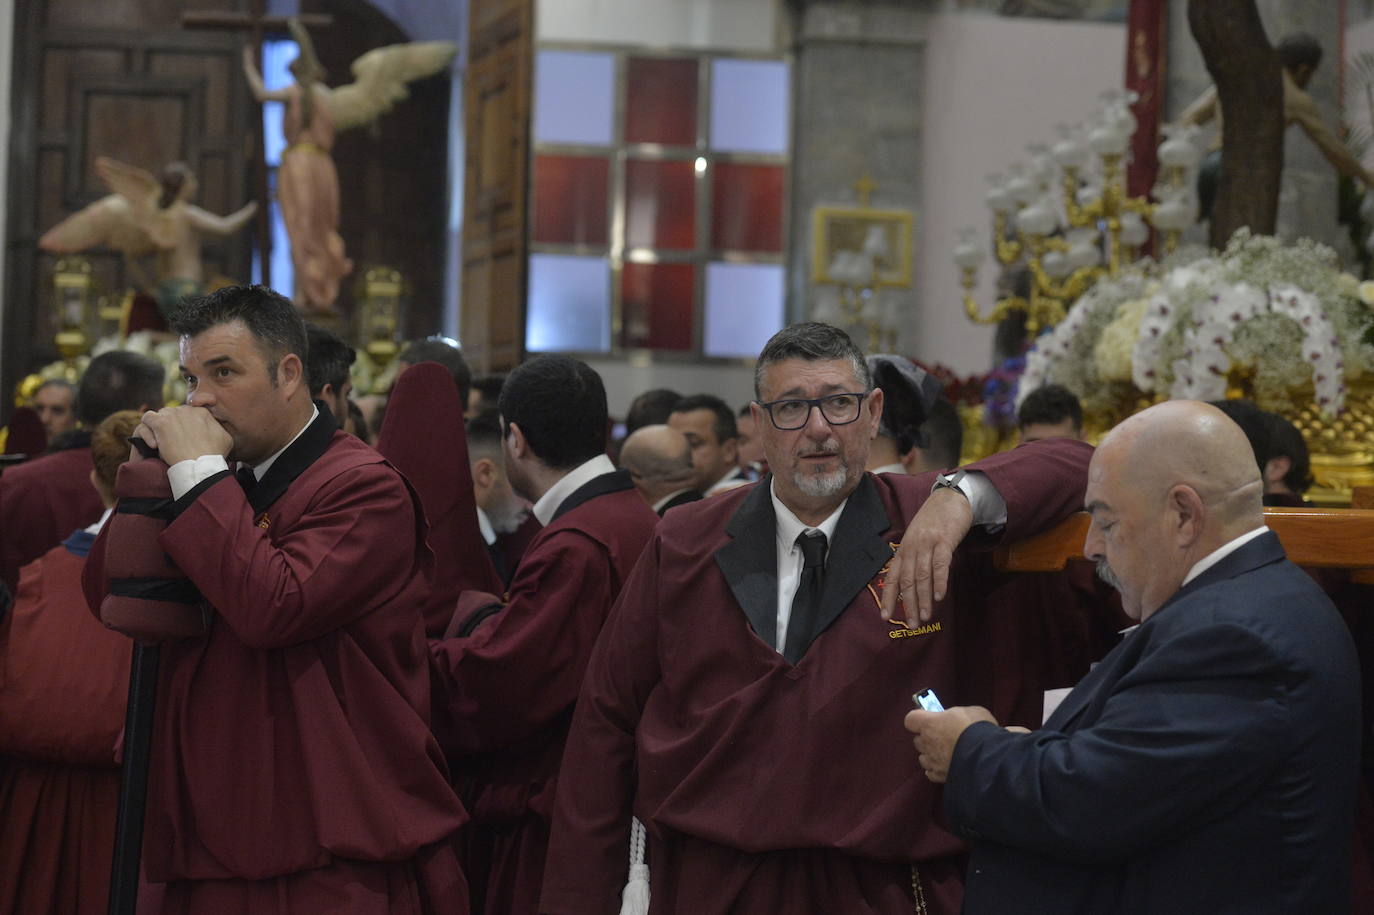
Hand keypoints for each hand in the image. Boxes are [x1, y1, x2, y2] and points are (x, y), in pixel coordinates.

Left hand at [138, 406, 231, 466]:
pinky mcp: (160, 423)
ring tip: (163, 442)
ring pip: (160, 414)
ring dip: (160, 427)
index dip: (185, 426)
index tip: (185, 438)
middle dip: (172, 425)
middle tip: (173, 441)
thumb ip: (217, 426)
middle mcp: (187, 409)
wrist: (200, 466)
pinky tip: (153, 442)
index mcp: (202, 412)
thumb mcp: (226, 438)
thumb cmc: (214, 455)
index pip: (188, 413)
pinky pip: (147, 418)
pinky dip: (148, 429)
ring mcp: (172, 415)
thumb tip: (211, 423)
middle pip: (174, 413)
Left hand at [880, 487, 972, 625]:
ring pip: (922, 576)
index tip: (885, 618)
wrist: (950, 498)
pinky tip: (939, 597)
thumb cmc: (934, 522)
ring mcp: (927, 544)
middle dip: (908, 605)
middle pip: (907, 581)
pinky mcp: (944, 541)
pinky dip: (939, 581)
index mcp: (904, 550)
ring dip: (923, 598)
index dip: (888, 599)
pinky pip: (940, 564)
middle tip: (911, 625)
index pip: (893, 578)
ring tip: (924, 616)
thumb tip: (914, 587)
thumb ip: (915, 560)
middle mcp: (912, 548)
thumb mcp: (918, 540)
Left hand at [905, 704, 996, 783]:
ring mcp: (932, 761)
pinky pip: (931, 773)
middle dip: (927, 738)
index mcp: (930, 723)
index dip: (918, 719)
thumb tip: (953, 719)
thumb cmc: (978, 728)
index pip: (911, 719)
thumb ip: (954, 716)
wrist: (988, 756)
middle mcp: (927, 742)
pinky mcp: (940, 776)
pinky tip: (946, 767)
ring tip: (945, 754)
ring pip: (923, 758)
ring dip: (931, 755)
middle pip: (918, 740)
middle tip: (942, 736)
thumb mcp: (969, 711)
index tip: (928, 718)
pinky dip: (936, 770)